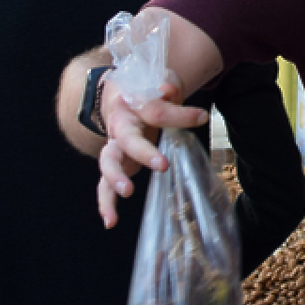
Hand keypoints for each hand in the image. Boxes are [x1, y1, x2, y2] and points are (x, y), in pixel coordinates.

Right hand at [94, 71, 206, 228]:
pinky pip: (104, 185)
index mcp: (131, 104)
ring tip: (127, 192)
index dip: (178, 114)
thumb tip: (170, 91)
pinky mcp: (114, 165)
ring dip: (116, 178)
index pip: (155, 110)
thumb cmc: (145, 91)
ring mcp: (114, 147)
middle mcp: (119, 126)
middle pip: (127, 140)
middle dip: (143, 152)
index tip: (200, 117)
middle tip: (162, 165)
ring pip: (108, 163)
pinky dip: (105, 204)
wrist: (120, 95)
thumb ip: (168, 91)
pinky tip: (110, 222)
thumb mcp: (159, 83)